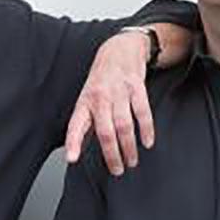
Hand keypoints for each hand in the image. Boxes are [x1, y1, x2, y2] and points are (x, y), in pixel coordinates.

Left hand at [65, 30, 153, 175]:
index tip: (72, 159)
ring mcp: (118, 91)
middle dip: (112, 155)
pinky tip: (147, 142)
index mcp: (85, 102)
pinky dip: (146, 130)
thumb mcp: (88, 97)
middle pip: (105, 131)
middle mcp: (100, 97)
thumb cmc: (101, 79)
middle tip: (117, 170)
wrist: (119, 49)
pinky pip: (142, 112)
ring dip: (129, 147)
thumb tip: (82, 147)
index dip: (73, 142)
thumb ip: (87, 121)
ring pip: (124, 125)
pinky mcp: (136, 87)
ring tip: (132, 161)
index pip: (76, 125)